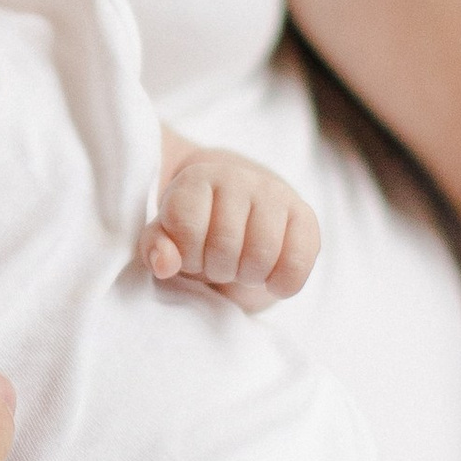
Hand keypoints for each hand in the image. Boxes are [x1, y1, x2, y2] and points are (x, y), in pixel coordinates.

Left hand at [144, 149, 317, 311]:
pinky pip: (297, 263)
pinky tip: (271, 280)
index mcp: (198, 178)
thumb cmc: (199, 228)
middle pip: (224, 245)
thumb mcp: (168, 236)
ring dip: (247, 276)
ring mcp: (275, 194)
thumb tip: (165, 264)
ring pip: (261, 255)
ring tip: (241, 267)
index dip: (185, 253)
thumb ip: (156, 246)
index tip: (189, 252)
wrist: (241, 210)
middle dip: (217, 268)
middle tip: (217, 262)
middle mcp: (239, 177)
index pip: (186, 225)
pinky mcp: (304, 216)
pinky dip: (282, 284)